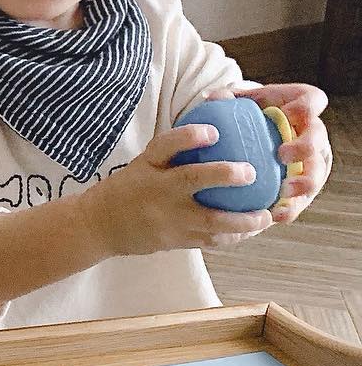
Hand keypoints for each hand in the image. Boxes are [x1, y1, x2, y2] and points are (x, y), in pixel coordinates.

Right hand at [78, 124, 273, 258]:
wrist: (100, 225)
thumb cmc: (130, 188)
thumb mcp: (144, 164)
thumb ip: (176, 150)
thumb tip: (219, 124)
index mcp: (147, 166)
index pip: (165, 145)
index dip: (188, 137)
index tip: (213, 130)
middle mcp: (156, 191)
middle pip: (190, 180)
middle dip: (223, 175)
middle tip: (251, 172)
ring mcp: (165, 219)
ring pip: (209, 220)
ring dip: (242, 220)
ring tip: (266, 215)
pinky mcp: (173, 241)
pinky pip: (209, 240)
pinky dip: (233, 237)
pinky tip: (251, 230)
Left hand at [205, 83, 331, 223]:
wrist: (242, 144)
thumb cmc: (239, 119)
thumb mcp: (234, 106)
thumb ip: (226, 100)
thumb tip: (212, 99)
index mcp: (299, 108)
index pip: (313, 100)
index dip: (306, 106)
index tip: (287, 114)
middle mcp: (310, 134)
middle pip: (319, 138)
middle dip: (306, 146)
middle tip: (283, 155)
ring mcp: (310, 162)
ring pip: (317, 172)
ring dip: (305, 182)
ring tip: (285, 190)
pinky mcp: (302, 187)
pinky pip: (302, 200)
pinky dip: (290, 208)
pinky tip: (275, 214)